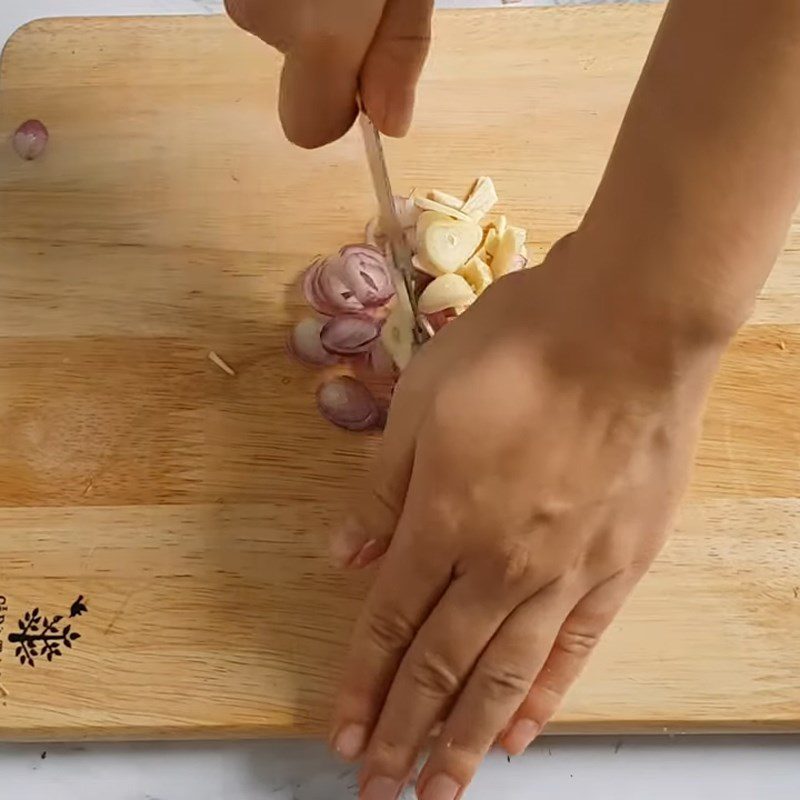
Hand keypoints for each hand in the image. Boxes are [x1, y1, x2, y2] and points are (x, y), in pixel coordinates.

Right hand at [225, 0, 433, 146]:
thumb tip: (391, 125)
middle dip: (324, 42)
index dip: (338, 110)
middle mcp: (265, 14)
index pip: (308, 128)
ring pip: (277, 25)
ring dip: (307, 6)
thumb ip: (399, 52)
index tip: (364, 73)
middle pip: (293, 68)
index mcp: (321, 30)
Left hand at [328, 235, 725, 798]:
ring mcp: (565, 571)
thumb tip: (342, 555)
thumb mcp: (422, 402)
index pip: (389, 620)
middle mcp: (500, 562)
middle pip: (441, 665)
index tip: (341, 732)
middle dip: (404, 731)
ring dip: (465, 738)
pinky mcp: (619, 565)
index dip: (362, 681)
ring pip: (505, 675)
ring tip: (439, 790)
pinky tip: (520, 734)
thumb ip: (382, 488)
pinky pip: (574, 650)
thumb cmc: (516, 351)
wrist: (625, 328)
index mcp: (444, 519)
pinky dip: (544, 699)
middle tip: (378, 789)